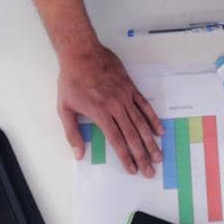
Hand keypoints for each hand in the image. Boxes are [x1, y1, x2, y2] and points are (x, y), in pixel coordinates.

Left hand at [56, 43, 163, 176]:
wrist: (82, 53)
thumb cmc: (71, 80)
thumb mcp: (64, 108)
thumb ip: (72, 133)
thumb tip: (78, 154)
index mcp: (100, 113)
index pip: (117, 141)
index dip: (126, 157)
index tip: (133, 170)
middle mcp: (116, 106)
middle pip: (132, 136)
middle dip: (142, 155)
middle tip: (150, 170)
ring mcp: (125, 96)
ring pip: (141, 123)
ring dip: (151, 141)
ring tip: (158, 156)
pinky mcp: (130, 87)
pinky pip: (145, 105)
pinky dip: (153, 119)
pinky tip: (159, 130)